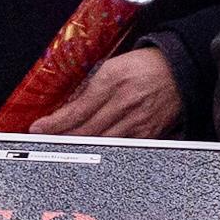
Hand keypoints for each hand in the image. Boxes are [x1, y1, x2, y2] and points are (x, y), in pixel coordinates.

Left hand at [28, 46, 182, 138]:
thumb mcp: (114, 66)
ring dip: (78, 148)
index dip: (55, 123)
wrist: (180, 70)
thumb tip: (70, 106)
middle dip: (61, 138)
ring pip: (101, 143)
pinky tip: (91, 153)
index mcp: (113, 81)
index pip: (77, 109)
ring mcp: (137, 122)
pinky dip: (103, 152)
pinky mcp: (147, 135)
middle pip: (86, 131)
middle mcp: (124, 103)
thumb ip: (91, 87)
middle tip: (44, 142)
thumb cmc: (146, 65)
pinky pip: (120, 148)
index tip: (39, 128)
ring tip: (62, 148)